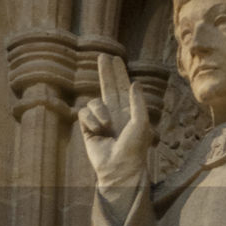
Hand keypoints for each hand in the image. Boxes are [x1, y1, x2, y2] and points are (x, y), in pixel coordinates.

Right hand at [79, 54, 152, 191]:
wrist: (118, 168)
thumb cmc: (134, 148)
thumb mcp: (141, 123)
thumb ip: (138, 102)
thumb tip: (134, 82)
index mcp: (129, 111)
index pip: (123, 87)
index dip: (119, 73)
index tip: (114, 59)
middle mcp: (114, 113)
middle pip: (107, 86)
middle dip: (105, 72)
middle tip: (102, 56)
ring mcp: (100, 121)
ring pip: (94, 102)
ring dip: (99, 111)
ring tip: (106, 126)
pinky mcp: (88, 128)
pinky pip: (84, 114)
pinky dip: (91, 120)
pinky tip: (98, 131)